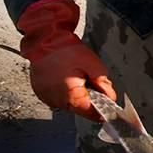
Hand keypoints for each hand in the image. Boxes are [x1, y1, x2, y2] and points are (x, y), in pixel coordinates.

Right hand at [18, 0, 115, 120]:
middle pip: (80, 107)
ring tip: (74, 73)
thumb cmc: (66, 50)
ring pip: (69, 102)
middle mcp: (56, 101)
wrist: (43, 39)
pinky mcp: (41, 92)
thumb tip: (110, 98)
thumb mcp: (93, 65)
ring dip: (76, 92)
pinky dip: (64, 89)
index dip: (102, 110)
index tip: (110, 107)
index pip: (91, 113)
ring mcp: (47, 98)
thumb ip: (104, 84)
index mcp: (70, 97)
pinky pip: (58, 96)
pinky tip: (65, 75)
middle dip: (89, 96)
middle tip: (89, 77)